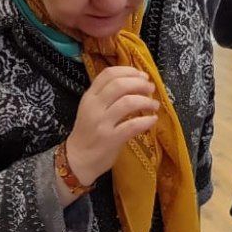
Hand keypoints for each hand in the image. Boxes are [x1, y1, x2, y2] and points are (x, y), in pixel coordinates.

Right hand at [63, 66, 158, 186]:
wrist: (77, 160)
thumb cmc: (88, 134)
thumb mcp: (91, 110)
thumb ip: (106, 96)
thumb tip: (133, 83)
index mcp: (90, 97)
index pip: (108, 74)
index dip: (128, 71)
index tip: (142, 75)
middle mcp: (94, 107)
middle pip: (120, 85)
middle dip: (140, 84)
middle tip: (151, 88)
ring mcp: (102, 123)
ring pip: (128, 102)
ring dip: (146, 101)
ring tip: (154, 105)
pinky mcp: (110, 139)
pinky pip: (132, 125)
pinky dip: (146, 121)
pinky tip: (152, 120)